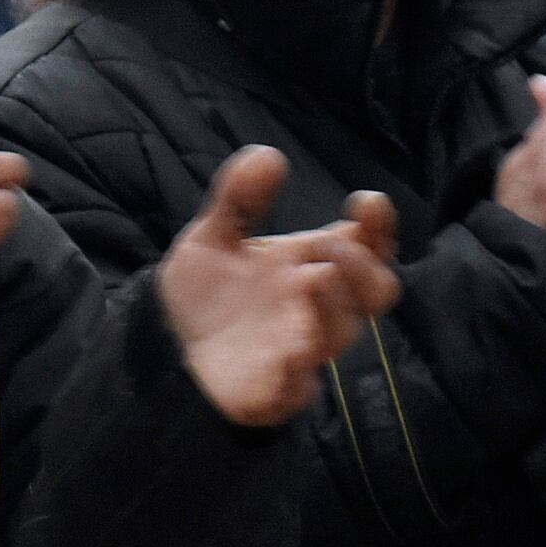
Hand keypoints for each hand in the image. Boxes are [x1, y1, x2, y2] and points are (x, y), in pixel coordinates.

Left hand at [156, 147, 403, 426]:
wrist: (166, 348)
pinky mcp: (277, 391)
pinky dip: (299, 368)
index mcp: (314, 266)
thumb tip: (266, 155)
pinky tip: (288, 350)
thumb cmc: (209, 294)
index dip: (379, 226)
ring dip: (333, 305)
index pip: (369, 246)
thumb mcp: (212, 238)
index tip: (364, 203)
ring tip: (309, 278)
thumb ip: (237, 200)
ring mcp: (302, 350)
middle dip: (363, 266)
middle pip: (376, 291)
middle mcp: (319, 308)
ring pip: (342, 332)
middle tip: (329, 245)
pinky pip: (300, 385)